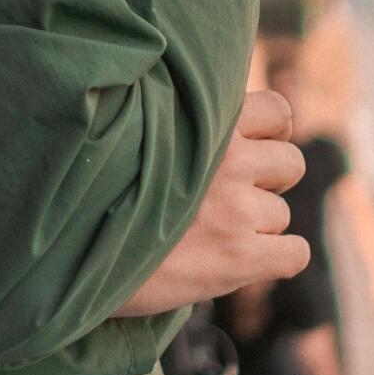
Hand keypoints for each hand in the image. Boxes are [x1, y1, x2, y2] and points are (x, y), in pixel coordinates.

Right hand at [112, 89, 308, 318]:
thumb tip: (229, 126)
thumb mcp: (143, 136)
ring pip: (282, 214)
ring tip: (212, 233)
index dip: (272, 134)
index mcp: (205, 124)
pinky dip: (277, 259)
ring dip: (257, 225)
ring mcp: (236, 209)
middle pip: (292, 163)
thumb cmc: (102, 194)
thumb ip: (188, 128)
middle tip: (231, 197)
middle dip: (269, 181)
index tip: (251, 149)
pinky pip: (295, 254)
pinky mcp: (240, 256)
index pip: (279, 112)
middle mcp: (228, 160)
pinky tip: (243, 262)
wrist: (78, 253)